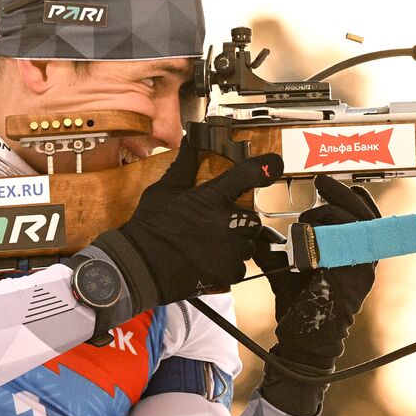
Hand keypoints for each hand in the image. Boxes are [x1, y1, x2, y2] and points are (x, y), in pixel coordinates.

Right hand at [93, 140, 282, 308]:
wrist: (140, 267)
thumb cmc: (149, 228)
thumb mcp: (164, 191)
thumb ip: (184, 167)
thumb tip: (189, 142)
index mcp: (212, 198)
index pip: (249, 174)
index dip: (266, 166)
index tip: (275, 163)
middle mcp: (228, 222)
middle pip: (252, 218)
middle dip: (238, 222)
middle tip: (214, 227)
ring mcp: (231, 249)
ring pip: (248, 243)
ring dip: (235, 244)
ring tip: (208, 246)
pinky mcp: (229, 273)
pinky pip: (241, 266)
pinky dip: (229, 265)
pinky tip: (209, 261)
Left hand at [255, 175, 379, 415]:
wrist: (302, 340)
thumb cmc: (298, 305)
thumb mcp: (286, 268)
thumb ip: (277, 249)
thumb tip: (258, 233)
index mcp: (354, 253)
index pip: (363, 216)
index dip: (349, 196)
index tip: (326, 183)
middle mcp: (364, 258)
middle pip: (363, 212)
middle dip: (340, 193)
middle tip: (320, 181)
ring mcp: (362, 267)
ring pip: (354, 222)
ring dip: (327, 213)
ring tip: (306, 218)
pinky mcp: (354, 275)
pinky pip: (345, 241)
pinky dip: (324, 232)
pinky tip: (307, 234)